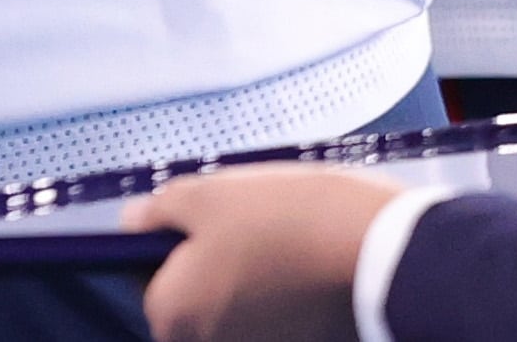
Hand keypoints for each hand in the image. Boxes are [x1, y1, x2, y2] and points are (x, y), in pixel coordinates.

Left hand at [127, 166, 397, 341]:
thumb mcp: (205, 195)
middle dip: (214, 264)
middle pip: (195, 300)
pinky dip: (288, 297)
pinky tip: (311, 266)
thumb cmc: (286, 220)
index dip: (174, 242)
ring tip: (289, 241)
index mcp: (173, 315)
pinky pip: (278, 320)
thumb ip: (158, 211)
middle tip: (252, 224)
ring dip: (254, 280)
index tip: (208, 218)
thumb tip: (134, 222)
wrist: (383, 255)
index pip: (148, 278)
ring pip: (240, 309)